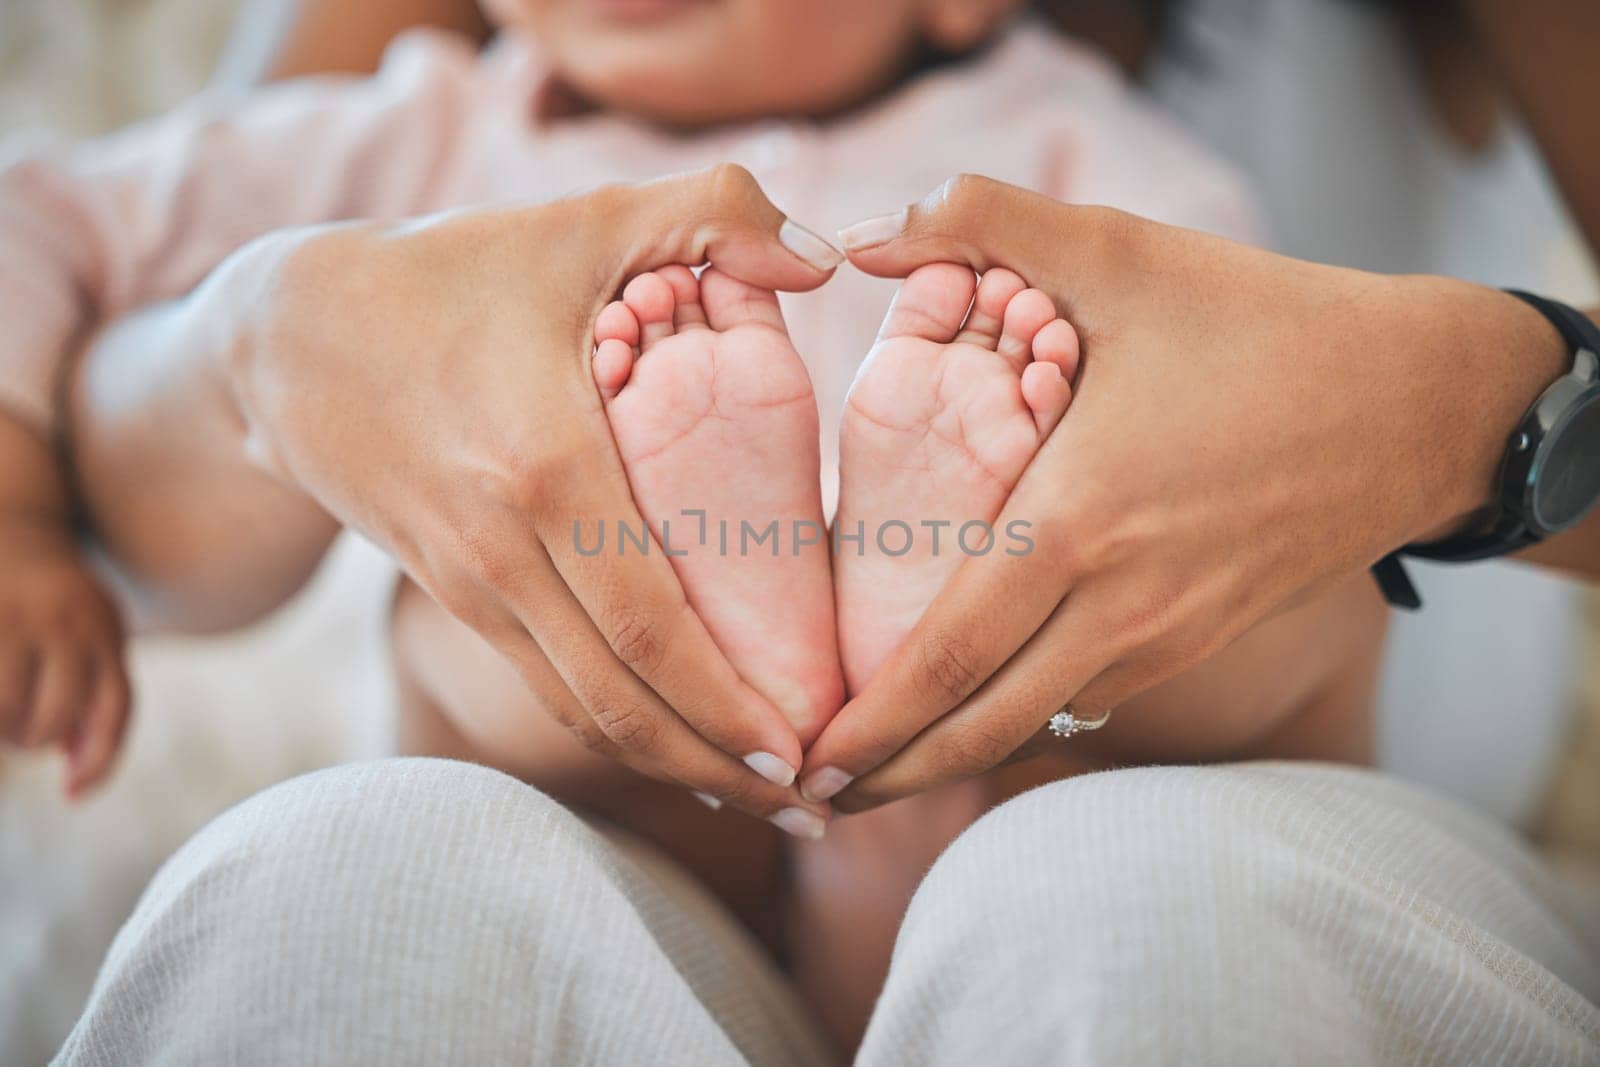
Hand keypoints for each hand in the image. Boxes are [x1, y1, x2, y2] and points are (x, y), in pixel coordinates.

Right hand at [0, 515, 129, 797]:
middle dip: (35, 739)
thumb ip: (90, 693)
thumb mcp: (88, 633)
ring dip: (3, 729)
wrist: (14, 523)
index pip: (115, 707)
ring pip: (10, 708)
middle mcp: (67, 621)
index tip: (73, 794)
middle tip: (20, 731)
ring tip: (1, 715)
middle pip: (59, 713)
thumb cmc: (53, 601)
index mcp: (104, 629)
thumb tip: (75, 769)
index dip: (98, 760)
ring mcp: (16, 617)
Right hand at [211, 165, 841, 821]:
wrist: (292, 339)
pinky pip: (548, 686)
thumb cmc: (457, 274)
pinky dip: (620, 730)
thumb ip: (714, 209)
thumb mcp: (582, 220)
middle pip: (623, 698)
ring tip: (769, 798)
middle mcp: (504, 549)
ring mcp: (472, 585)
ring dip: (676, 766)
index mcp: (548, 466)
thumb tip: (826, 254)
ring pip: (583, 710)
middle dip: (724, 766)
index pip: (653, 624)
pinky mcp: (456, 597)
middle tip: (820, 805)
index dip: (732, 705)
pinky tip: (682, 749)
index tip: (812, 752)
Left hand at [801, 174, 1568, 810]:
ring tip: (882, 771)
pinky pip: (1091, 697)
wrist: (1419, 404)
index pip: (947, 656)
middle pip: (982, 726)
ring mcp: (1165, 633)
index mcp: (1077, 522)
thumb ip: (982, 220)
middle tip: (815, 799)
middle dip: (894, 773)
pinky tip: (981, 711)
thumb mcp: (1121, 250)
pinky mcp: (1197, 637)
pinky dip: (1022, 716)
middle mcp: (1119, 602)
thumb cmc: (1263, 323)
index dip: (870, 723)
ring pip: (1036, 723)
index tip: (805, 761)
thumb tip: (862, 233)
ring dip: (953, 755)